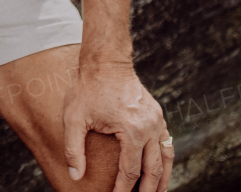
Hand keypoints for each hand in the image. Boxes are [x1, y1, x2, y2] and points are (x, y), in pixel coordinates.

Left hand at [63, 62, 171, 191]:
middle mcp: (150, 128)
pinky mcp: (158, 115)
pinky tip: (160, 169)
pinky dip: (165, 160)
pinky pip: (166, 143)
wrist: (106, 62)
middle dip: (148, 190)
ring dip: (162, 179)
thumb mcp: (74, 118)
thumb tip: (75, 177)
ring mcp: (157, 121)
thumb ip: (74, 149)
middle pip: (153, 170)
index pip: (130, 172)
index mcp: (132, 131)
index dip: (124, 190)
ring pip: (165, 158)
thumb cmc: (87, 89)